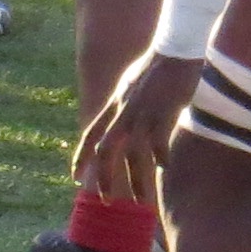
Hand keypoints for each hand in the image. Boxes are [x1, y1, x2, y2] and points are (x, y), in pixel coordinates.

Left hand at [73, 49, 199, 198]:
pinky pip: (159, 144)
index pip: (90, 135)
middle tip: (105, 202)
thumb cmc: (157, 68)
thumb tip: (121, 122)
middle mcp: (123, 112)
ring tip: (142, 202)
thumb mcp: (130, 87)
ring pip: (133, 155)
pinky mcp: (163, 113)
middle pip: (106, 151)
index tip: (75, 178)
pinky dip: (161, 159)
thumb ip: (123, 106)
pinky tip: (165, 168)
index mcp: (114, 105)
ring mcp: (142, 114)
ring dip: (136, 181)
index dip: (81, 158)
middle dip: (103, 178)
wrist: (175, 49)